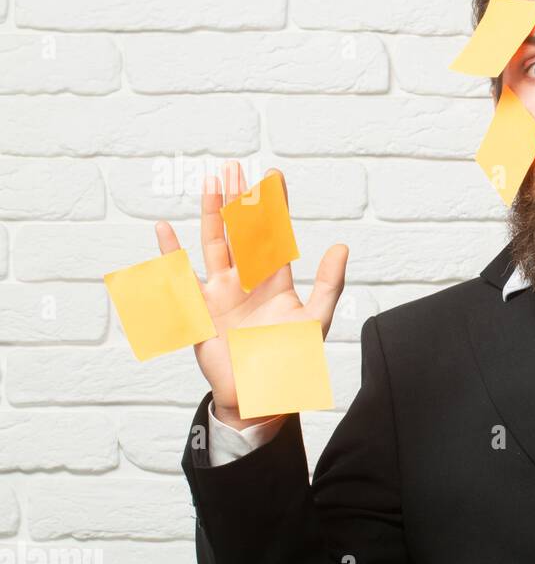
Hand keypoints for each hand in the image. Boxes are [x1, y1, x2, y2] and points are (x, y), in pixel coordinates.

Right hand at [154, 160, 348, 429]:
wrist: (261, 396)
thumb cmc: (291, 362)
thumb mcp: (315, 320)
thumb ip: (329, 284)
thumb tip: (341, 246)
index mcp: (277, 281)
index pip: (274, 234)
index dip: (273, 205)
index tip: (273, 174)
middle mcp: (248, 281)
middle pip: (241, 232)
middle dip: (238, 200)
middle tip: (234, 167)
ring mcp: (222, 293)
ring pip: (215, 244)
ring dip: (211, 215)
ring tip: (210, 184)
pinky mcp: (200, 310)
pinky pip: (182, 277)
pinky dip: (171, 255)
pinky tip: (164, 230)